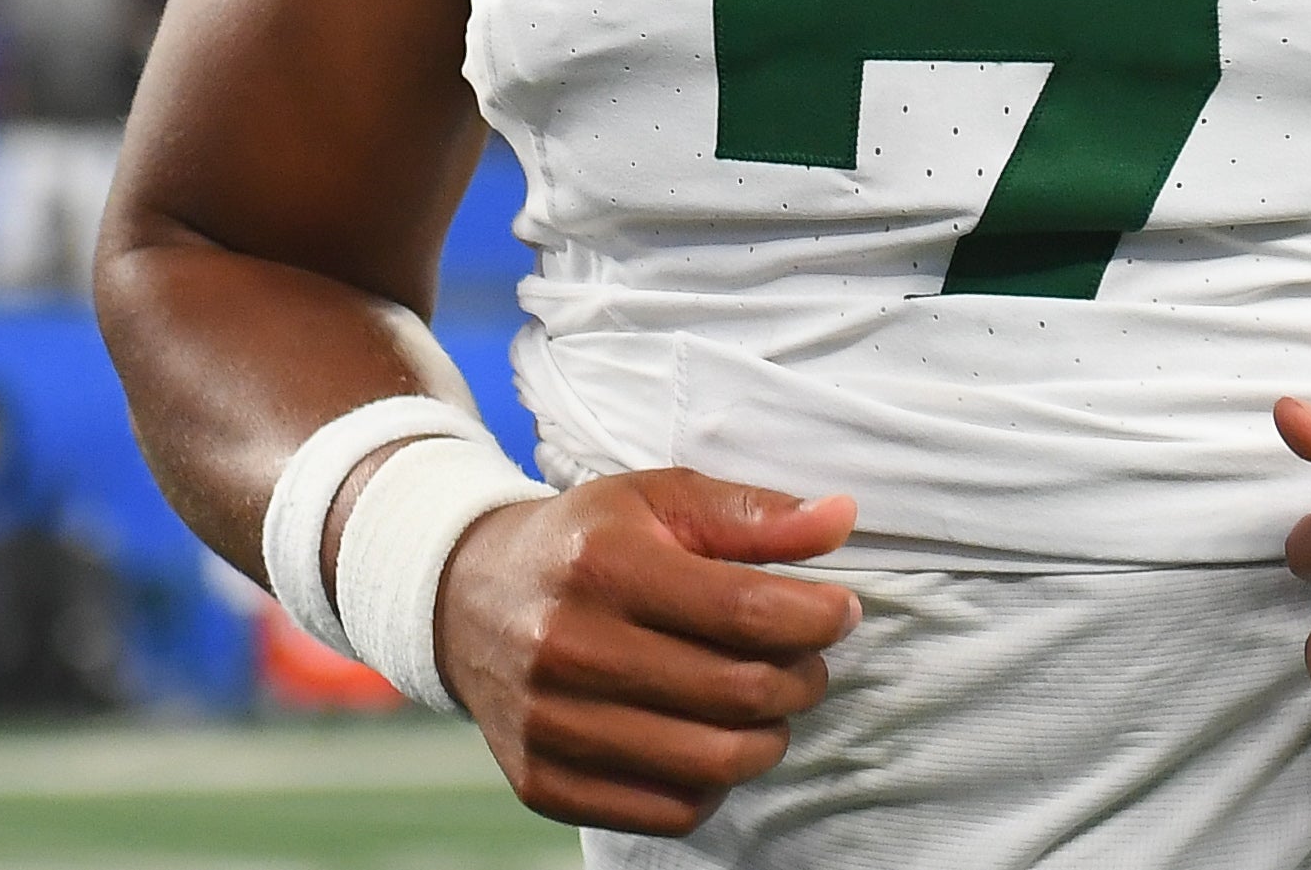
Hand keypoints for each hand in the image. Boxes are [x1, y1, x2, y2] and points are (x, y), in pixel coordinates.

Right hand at [432, 468, 859, 835]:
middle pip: (740, 693)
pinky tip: (709, 740)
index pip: (748, 611)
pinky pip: (669, 811)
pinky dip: (712, 784)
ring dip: (769, 737)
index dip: (819, 618)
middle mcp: (569, 648)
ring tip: (765, 702)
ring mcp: (551, 725)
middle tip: (806, 661)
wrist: (467, 599)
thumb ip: (754, 514)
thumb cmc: (587, 543)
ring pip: (714, 762)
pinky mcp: (544, 783)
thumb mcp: (661, 501)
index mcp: (604, 566)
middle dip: (802, 679)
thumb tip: (843, 518)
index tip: (841, 612)